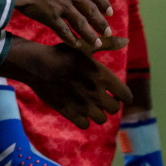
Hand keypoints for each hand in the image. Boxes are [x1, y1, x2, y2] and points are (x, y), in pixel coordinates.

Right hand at [3, 38, 133, 129]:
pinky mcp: (70, 113)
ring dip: (98, 113)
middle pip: (114, 109)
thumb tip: (127, 41)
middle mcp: (96, 93)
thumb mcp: (86, 47)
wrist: (38, 66)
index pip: (125, 95)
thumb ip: (109, 45)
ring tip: (91, 105)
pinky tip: (79, 110)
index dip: (124, 96)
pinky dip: (84, 120)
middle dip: (110, 104)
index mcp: (103, 77)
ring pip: (101, 119)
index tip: (119, 95)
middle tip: (103, 98)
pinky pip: (85, 125)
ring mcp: (83, 105)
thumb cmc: (63, 54)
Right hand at [9, 0, 113, 47]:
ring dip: (90, 34)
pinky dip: (71, 39)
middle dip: (100, 22)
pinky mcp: (51, 18)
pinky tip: (76, 45)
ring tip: (97, 44)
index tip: (109, 11)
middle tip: (108, 32)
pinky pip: (64, 31)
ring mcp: (62, 6)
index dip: (102, 2)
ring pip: (81, 23)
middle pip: (91, 9)